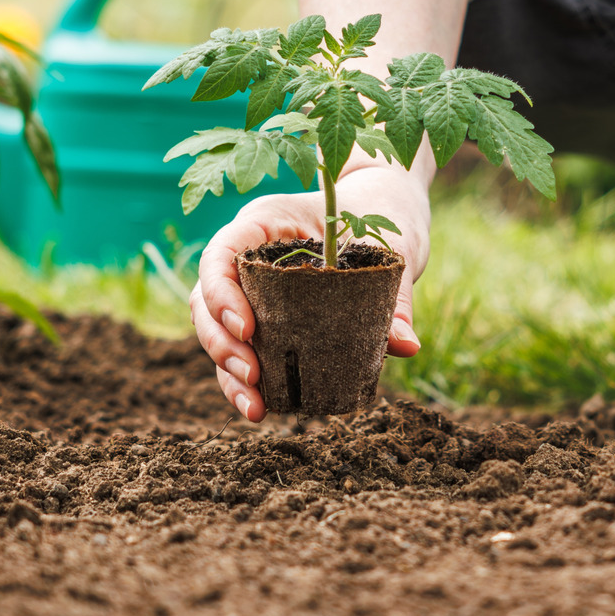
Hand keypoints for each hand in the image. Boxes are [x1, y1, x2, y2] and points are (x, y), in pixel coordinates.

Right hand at [190, 162, 431, 420]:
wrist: (383, 207)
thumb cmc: (380, 215)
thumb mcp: (392, 247)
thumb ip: (395, 295)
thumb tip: (406, 347)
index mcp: (266, 221)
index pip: (222, 254)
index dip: (222, 293)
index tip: (249, 329)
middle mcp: (248, 253)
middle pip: (208, 298)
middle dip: (221, 342)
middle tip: (252, 376)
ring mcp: (251, 285)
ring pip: (217, 328)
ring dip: (226, 370)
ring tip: (254, 407)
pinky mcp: (266, 313)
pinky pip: (243, 346)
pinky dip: (245, 379)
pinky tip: (261, 408)